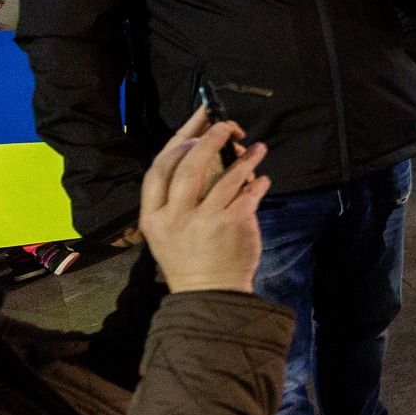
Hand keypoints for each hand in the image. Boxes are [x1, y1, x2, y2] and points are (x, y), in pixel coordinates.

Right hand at [139, 108, 270, 294]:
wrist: (208, 293)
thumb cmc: (188, 256)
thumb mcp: (166, 229)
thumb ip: (176, 196)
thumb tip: (202, 152)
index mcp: (153, 215)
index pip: (159, 167)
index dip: (180, 139)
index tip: (198, 121)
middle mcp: (176, 216)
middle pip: (190, 165)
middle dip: (209, 139)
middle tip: (226, 125)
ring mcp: (205, 221)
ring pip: (226, 176)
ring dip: (245, 157)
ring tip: (257, 147)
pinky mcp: (233, 225)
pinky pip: (248, 193)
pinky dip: (257, 182)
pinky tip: (262, 178)